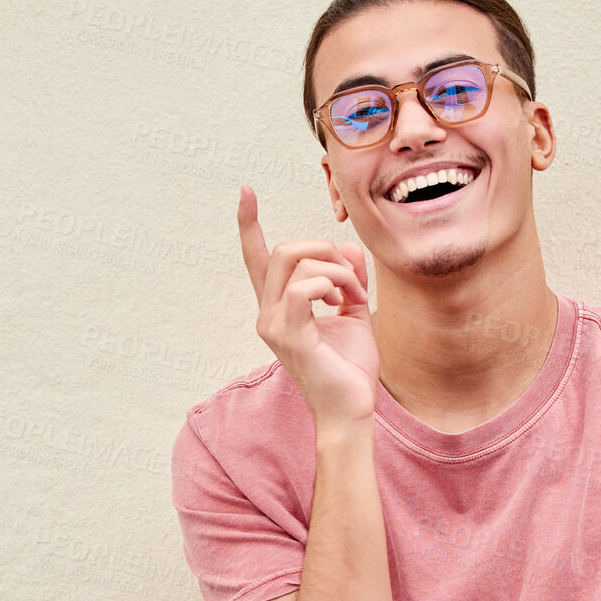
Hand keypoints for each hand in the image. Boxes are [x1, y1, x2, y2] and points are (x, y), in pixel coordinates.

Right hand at [238, 185, 378, 424]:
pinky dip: (333, 284)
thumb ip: (348, 280)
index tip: (245, 192)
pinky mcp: (288, 333)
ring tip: (354, 297)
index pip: (257, 259)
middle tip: (352, 280)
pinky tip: (346, 303)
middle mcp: (268, 313)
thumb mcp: (355, 314)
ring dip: (336, 269)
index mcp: (279, 307)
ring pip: (296, 261)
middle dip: (325, 251)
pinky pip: (305, 286)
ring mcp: (274, 323)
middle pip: (285, 250)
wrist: (351, 408)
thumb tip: (347, 246)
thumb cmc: (350, 369)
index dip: (250, 224)